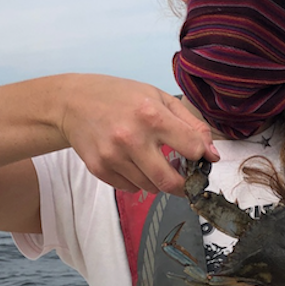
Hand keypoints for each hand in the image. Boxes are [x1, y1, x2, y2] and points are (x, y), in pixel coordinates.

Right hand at [59, 74, 218, 195]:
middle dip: (184, 186)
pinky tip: (131, 162)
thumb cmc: (119, 97)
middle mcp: (132, 138)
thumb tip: (212, 154)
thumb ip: (190, 124)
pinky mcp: (100, 169)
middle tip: (186, 180)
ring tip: (151, 160)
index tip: (200, 157)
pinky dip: (137, 180)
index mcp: (151, 115)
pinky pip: (130, 188)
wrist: (72, 102)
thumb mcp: (159, 98)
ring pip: (150, 188)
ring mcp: (113, 156)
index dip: (201, 156)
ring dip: (158, 180)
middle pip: (170, 181)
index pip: (192, 149)